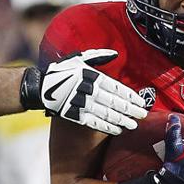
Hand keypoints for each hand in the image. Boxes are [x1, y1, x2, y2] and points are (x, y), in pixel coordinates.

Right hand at [33, 49, 148, 134]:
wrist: (41, 87)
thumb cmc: (62, 71)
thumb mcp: (79, 58)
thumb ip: (98, 55)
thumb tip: (115, 53)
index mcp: (92, 76)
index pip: (116, 88)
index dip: (130, 96)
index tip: (141, 102)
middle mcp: (89, 90)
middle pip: (115, 102)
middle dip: (130, 110)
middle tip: (142, 115)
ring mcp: (81, 103)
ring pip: (106, 114)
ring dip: (122, 120)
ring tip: (133, 125)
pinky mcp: (74, 115)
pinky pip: (94, 122)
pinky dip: (107, 127)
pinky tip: (117, 130)